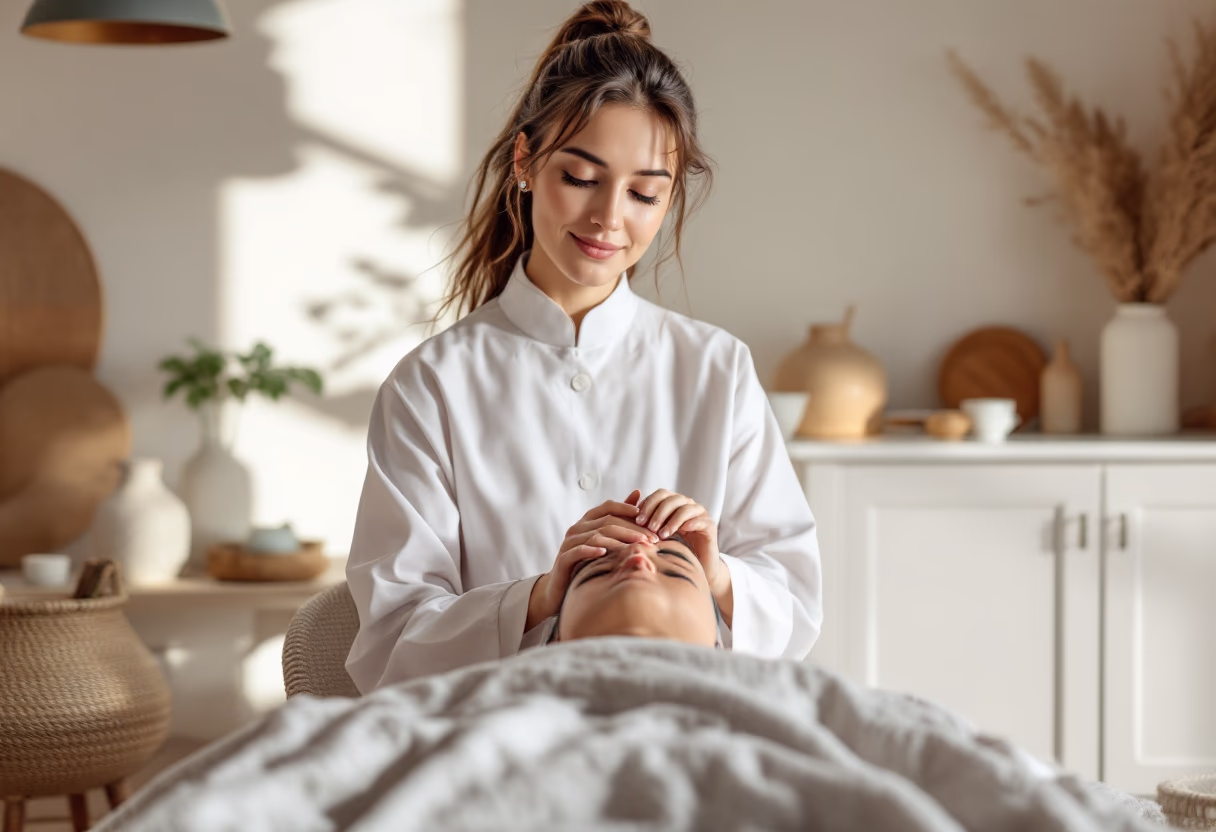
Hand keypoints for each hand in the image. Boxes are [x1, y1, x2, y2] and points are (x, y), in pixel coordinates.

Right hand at [526, 490, 656, 629]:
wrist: (561, 587)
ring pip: (597, 536)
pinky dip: (592, 550)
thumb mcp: (604, 539)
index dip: (626, 508)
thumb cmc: (587, 561)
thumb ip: (619, 517)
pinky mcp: (564, 558)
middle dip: (632, 529)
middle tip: (652, 538)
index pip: (608, 507)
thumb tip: (638, 492)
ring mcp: (569, 543)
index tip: (645, 515)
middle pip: (607, 522)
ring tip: (638, 547)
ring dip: (619, 541)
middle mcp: (577, 528)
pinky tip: (605, 553)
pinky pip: (579, 551)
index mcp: (587, 521)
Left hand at [634, 489, 727, 599]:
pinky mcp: (709, 525)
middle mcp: (687, 505)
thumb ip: (642, 525)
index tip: (637, 520)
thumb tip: (622, 514)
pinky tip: (680, 533)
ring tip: (661, 535)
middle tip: (648, 527)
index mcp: (673, 505)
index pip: (660, 494)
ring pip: (684, 507)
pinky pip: (698, 519)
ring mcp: (699, 514)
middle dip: (657, 512)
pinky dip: (688, 523)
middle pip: (671, 498)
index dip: (648, 504)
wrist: (697, 570)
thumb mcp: (654, 537)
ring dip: (670, 520)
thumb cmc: (672, 553)